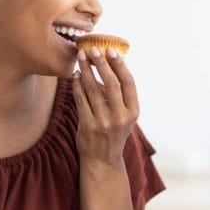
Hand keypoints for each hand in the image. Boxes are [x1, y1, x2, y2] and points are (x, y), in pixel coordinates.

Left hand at [73, 46, 138, 164]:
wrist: (103, 160)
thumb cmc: (114, 132)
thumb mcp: (125, 117)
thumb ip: (122, 96)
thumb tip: (111, 66)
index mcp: (133, 112)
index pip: (128, 83)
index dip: (120, 65)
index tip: (110, 51)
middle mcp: (120, 117)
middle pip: (111, 83)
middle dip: (100, 63)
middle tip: (92, 49)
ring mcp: (104, 122)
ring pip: (93, 89)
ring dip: (86, 70)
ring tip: (81, 58)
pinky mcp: (88, 125)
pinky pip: (80, 99)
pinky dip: (77, 85)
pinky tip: (76, 76)